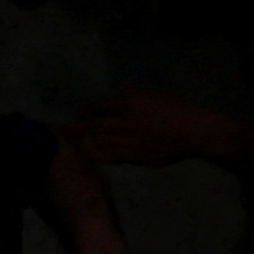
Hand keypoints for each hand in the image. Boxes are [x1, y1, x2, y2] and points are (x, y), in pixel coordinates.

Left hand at [66, 89, 248, 167]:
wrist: (196, 131)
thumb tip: (120, 101)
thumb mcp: (154, 96)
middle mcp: (126, 121)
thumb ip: (134, 99)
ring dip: (82, 145)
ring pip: (99, 144)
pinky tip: (89, 158)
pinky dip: (99, 156)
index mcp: (130, 102)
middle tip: (58, 133)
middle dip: (74, 130)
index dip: (87, 112)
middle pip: (93, 127)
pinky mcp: (136, 156)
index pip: (99, 107)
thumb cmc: (179, 109)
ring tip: (68, 148)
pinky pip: (112, 157)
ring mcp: (130, 141)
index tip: (81, 115)